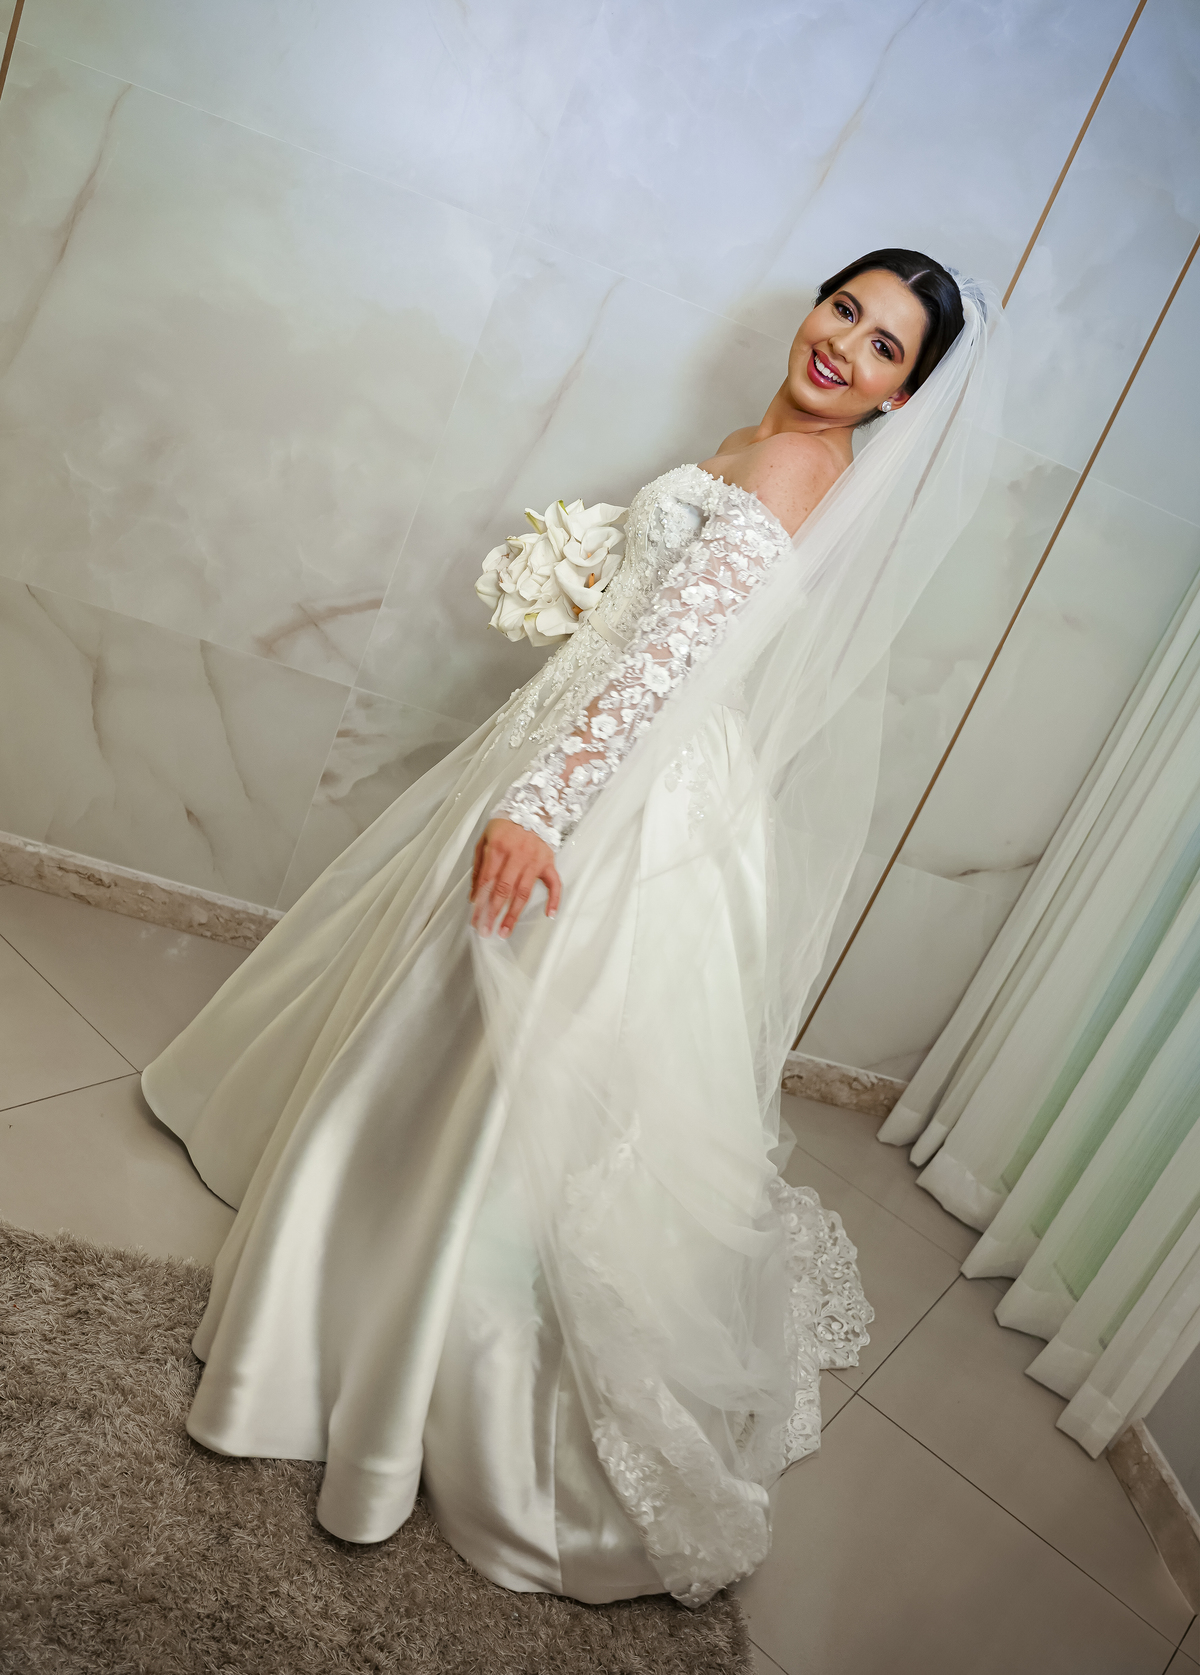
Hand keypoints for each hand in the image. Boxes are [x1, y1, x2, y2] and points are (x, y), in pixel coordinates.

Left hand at [470, 818, 561, 937]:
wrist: (531, 808)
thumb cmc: (505, 826)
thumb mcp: (484, 841)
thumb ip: (478, 869)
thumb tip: (474, 896)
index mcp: (497, 848)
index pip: (487, 881)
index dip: (480, 902)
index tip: (475, 919)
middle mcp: (517, 854)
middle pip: (503, 890)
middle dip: (493, 913)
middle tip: (487, 930)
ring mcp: (534, 860)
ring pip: (523, 892)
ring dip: (514, 914)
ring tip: (505, 930)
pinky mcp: (548, 862)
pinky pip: (554, 883)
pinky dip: (554, 899)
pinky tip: (549, 914)